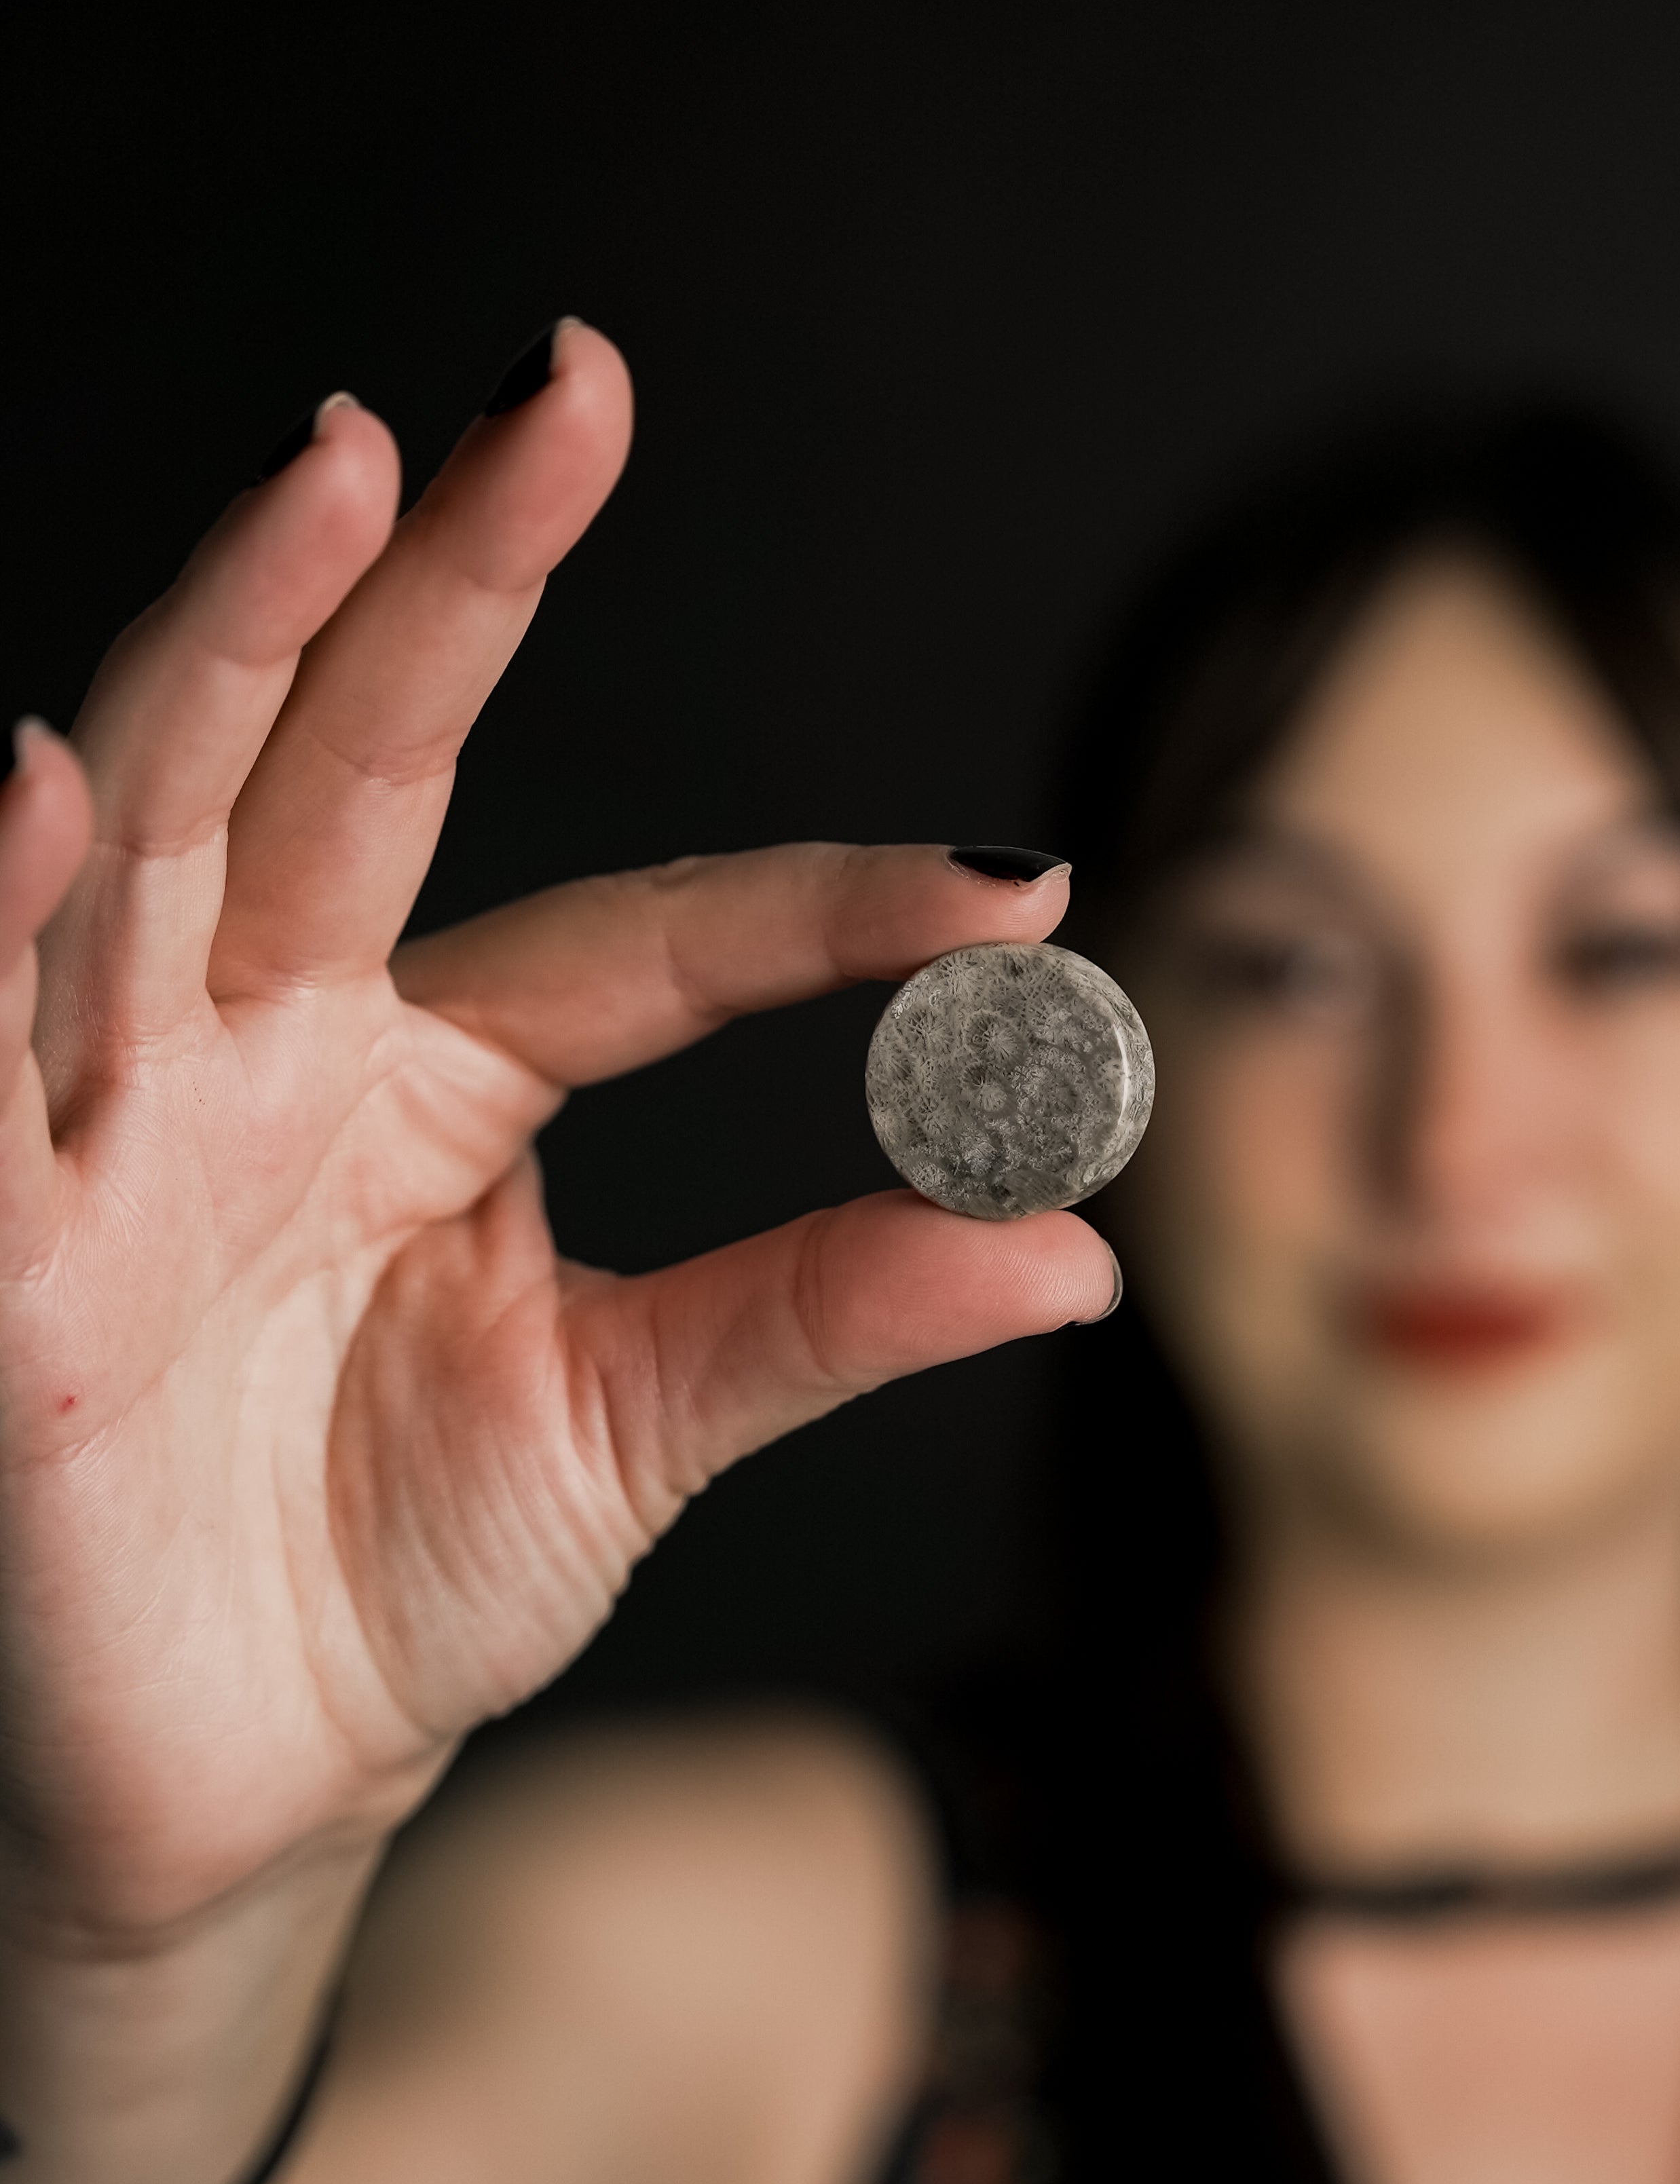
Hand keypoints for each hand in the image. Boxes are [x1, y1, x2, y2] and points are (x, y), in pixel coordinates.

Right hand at [0, 325, 1109, 1939]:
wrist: (257, 1778)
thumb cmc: (410, 1576)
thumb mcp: (644, 1424)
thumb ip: (825, 1316)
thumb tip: (1069, 1250)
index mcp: (442, 1081)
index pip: (648, 938)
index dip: (821, 909)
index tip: (1011, 892)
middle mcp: (273, 1056)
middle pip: (349, 768)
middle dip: (439, 583)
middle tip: (557, 405)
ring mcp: (123, 1130)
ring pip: (162, 839)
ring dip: (227, 654)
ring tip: (330, 480)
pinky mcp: (4, 1250)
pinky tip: (37, 785)